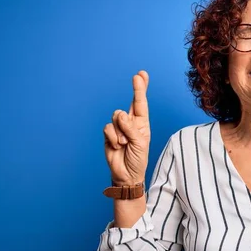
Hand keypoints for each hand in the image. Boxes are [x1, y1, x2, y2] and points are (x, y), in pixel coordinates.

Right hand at [103, 70, 150, 184]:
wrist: (126, 174)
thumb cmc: (137, 159)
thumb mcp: (139, 144)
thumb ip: (131, 128)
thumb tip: (121, 114)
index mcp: (142, 124)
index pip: (141, 104)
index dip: (141, 89)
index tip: (141, 75)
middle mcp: (131, 122)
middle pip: (131, 102)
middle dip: (136, 88)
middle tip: (138, 76)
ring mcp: (119, 127)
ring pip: (117, 116)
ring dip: (121, 131)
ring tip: (124, 143)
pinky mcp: (109, 133)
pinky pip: (108, 127)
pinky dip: (113, 137)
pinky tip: (117, 146)